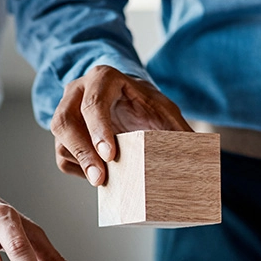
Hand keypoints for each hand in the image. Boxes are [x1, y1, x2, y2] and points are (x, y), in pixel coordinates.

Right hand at [50, 65, 191, 184]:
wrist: (126, 98)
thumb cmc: (144, 103)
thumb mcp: (164, 110)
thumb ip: (177, 129)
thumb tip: (200, 155)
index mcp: (103, 78)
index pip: (93, 103)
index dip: (99, 129)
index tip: (110, 154)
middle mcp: (77, 91)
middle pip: (65, 121)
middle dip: (82, 151)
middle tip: (100, 178)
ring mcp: (66, 110)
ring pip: (60, 138)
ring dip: (79, 162)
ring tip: (100, 181)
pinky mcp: (64, 133)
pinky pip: (62, 155)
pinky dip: (77, 168)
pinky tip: (97, 176)